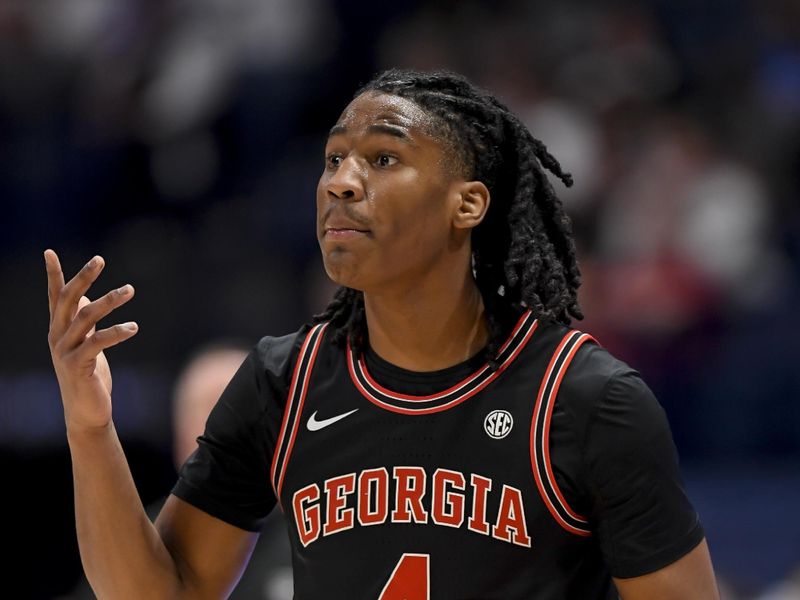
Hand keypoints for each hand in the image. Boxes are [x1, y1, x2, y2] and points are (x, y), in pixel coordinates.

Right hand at [45, 250, 138, 431]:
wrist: (85, 412)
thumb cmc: (88, 375)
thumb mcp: (86, 343)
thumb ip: (83, 321)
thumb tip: (84, 294)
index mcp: (59, 330)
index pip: (55, 297)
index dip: (52, 275)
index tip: (49, 252)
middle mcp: (57, 337)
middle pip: (68, 300)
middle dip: (83, 277)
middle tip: (100, 259)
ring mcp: (65, 351)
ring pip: (85, 317)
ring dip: (109, 301)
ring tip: (130, 289)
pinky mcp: (77, 366)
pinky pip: (96, 343)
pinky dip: (116, 332)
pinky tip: (133, 327)